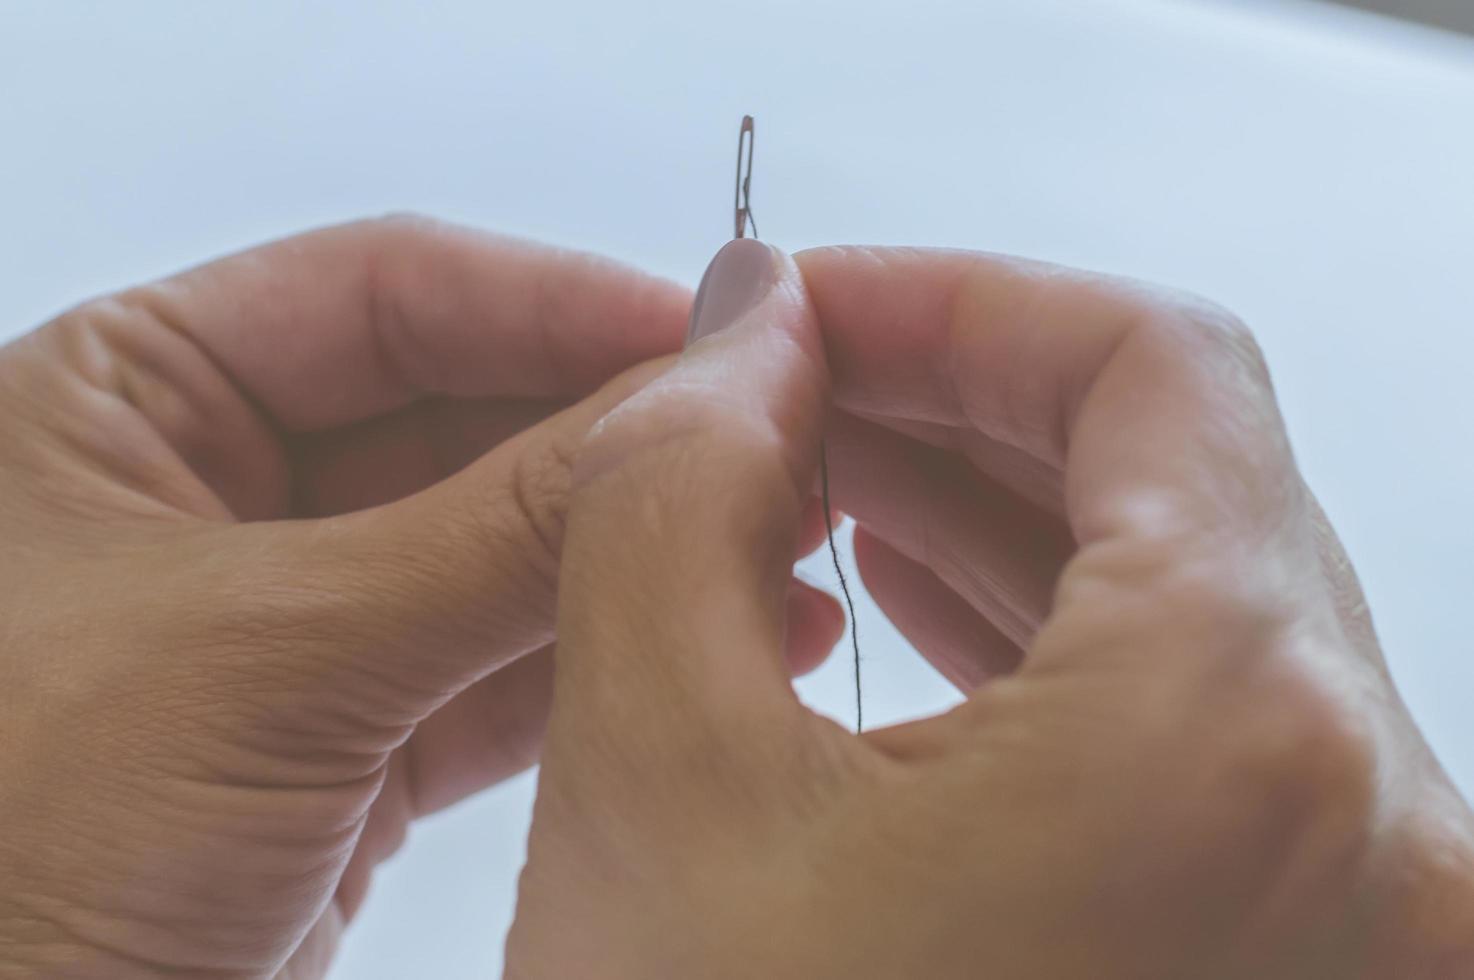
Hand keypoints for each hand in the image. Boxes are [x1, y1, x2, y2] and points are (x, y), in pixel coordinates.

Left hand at [0, 218, 841, 977]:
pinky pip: (494, 672)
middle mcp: (205, 494)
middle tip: (770, 443)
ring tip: (778, 547)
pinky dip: (601, 659)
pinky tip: (714, 639)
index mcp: (128, 399)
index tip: (706, 329)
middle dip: (615, 439)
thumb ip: (494, 530)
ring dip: (630, 552)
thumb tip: (680, 410)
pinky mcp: (342, 748)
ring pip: (494, 551)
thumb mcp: (268, 652)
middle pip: (460, 418)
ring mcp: (285, 625)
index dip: (556, 302)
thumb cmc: (6, 855)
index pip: (383, 295)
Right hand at [504, 240, 1473, 977]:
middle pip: (1179, 476)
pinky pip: (1188, 725)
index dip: (961, 298)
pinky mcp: (1290, 956)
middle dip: (963, 399)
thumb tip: (740, 348)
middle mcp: (1371, 833)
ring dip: (999, 513)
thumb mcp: (651, 774)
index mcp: (1241, 745)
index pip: (1149, 367)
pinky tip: (910, 609)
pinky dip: (1048, 639)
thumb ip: (669, 492)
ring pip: (1185, 599)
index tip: (829, 308)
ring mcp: (1355, 912)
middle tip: (805, 382)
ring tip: (828, 478)